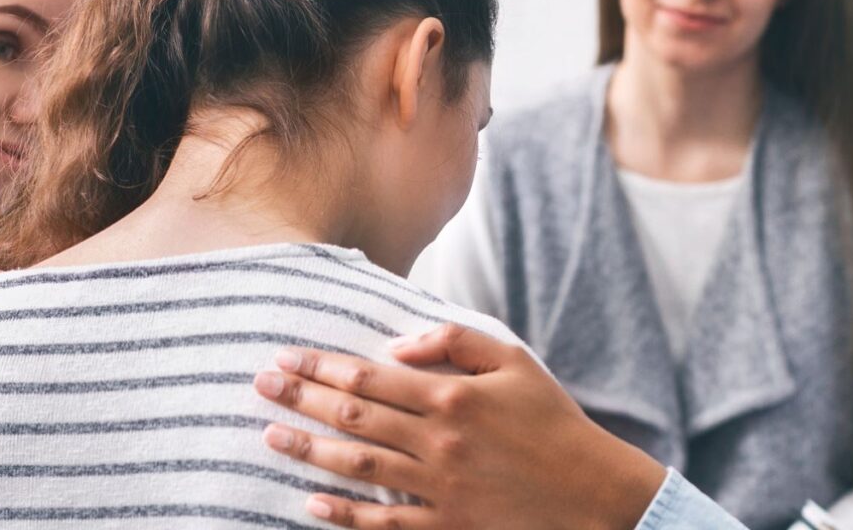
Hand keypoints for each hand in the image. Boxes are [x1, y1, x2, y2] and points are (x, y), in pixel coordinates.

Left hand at [253, 324, 667, 529]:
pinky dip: (343, 515)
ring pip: (358, 466)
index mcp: (452, 396)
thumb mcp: (515, 362)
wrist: (592, 492)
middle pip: (353, 417)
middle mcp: (438, 440)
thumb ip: (455, 341)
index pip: (370, 377)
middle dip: (300, 399)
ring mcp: (438, 487)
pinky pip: (383, 522)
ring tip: (270, 437)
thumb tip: (397, 344)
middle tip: (260, 385)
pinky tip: (311, 503)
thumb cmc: (553, 421)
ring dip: (308, 450)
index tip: (286, 357)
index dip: (321, 367)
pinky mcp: (446, 526)